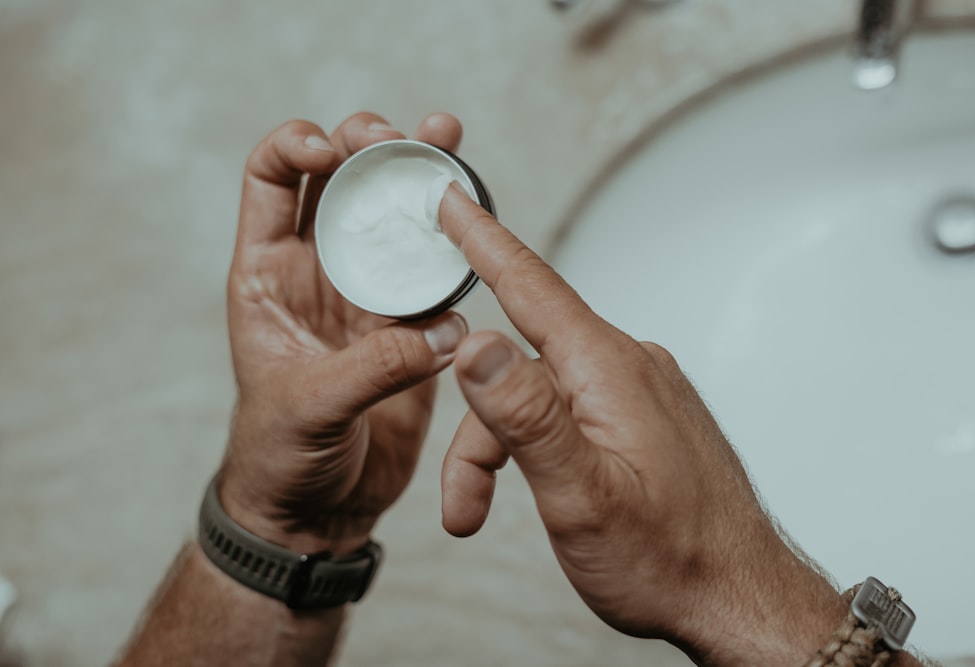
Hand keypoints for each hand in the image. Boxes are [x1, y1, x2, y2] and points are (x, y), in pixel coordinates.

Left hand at [219, 113, 468, 555]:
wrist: (315, 509)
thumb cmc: (281, 457)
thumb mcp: (309, 407)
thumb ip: (372, 368)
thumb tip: (442, 335)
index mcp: (269, 275)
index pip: (271, 179)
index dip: (296, 147)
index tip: (331, 151)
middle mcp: (320, 272)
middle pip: (342, 180)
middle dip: (367, 144)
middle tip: (397, 138)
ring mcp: (368, 296)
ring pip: (394, 216)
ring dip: (418, 174)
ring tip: (446, 137)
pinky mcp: (411, 327)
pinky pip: (435, 273)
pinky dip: (456, 245)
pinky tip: (475, 217)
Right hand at [437, 187, 845, 665]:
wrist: (738, 599)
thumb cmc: (669, 560)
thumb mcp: (580, 496)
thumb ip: (525, 416)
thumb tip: (476, 343)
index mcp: (608, 370)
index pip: (531, 285)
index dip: (482, 238)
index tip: (451, 196)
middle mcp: (626, 365)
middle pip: (520, 366)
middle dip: (480, 432)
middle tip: (461, 505)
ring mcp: (638, 391)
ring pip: (540, 397)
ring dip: (507, 452)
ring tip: (491, 518)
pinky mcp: (642, 416)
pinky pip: (571, 410)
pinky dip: (541, 448)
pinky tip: (549, 491)